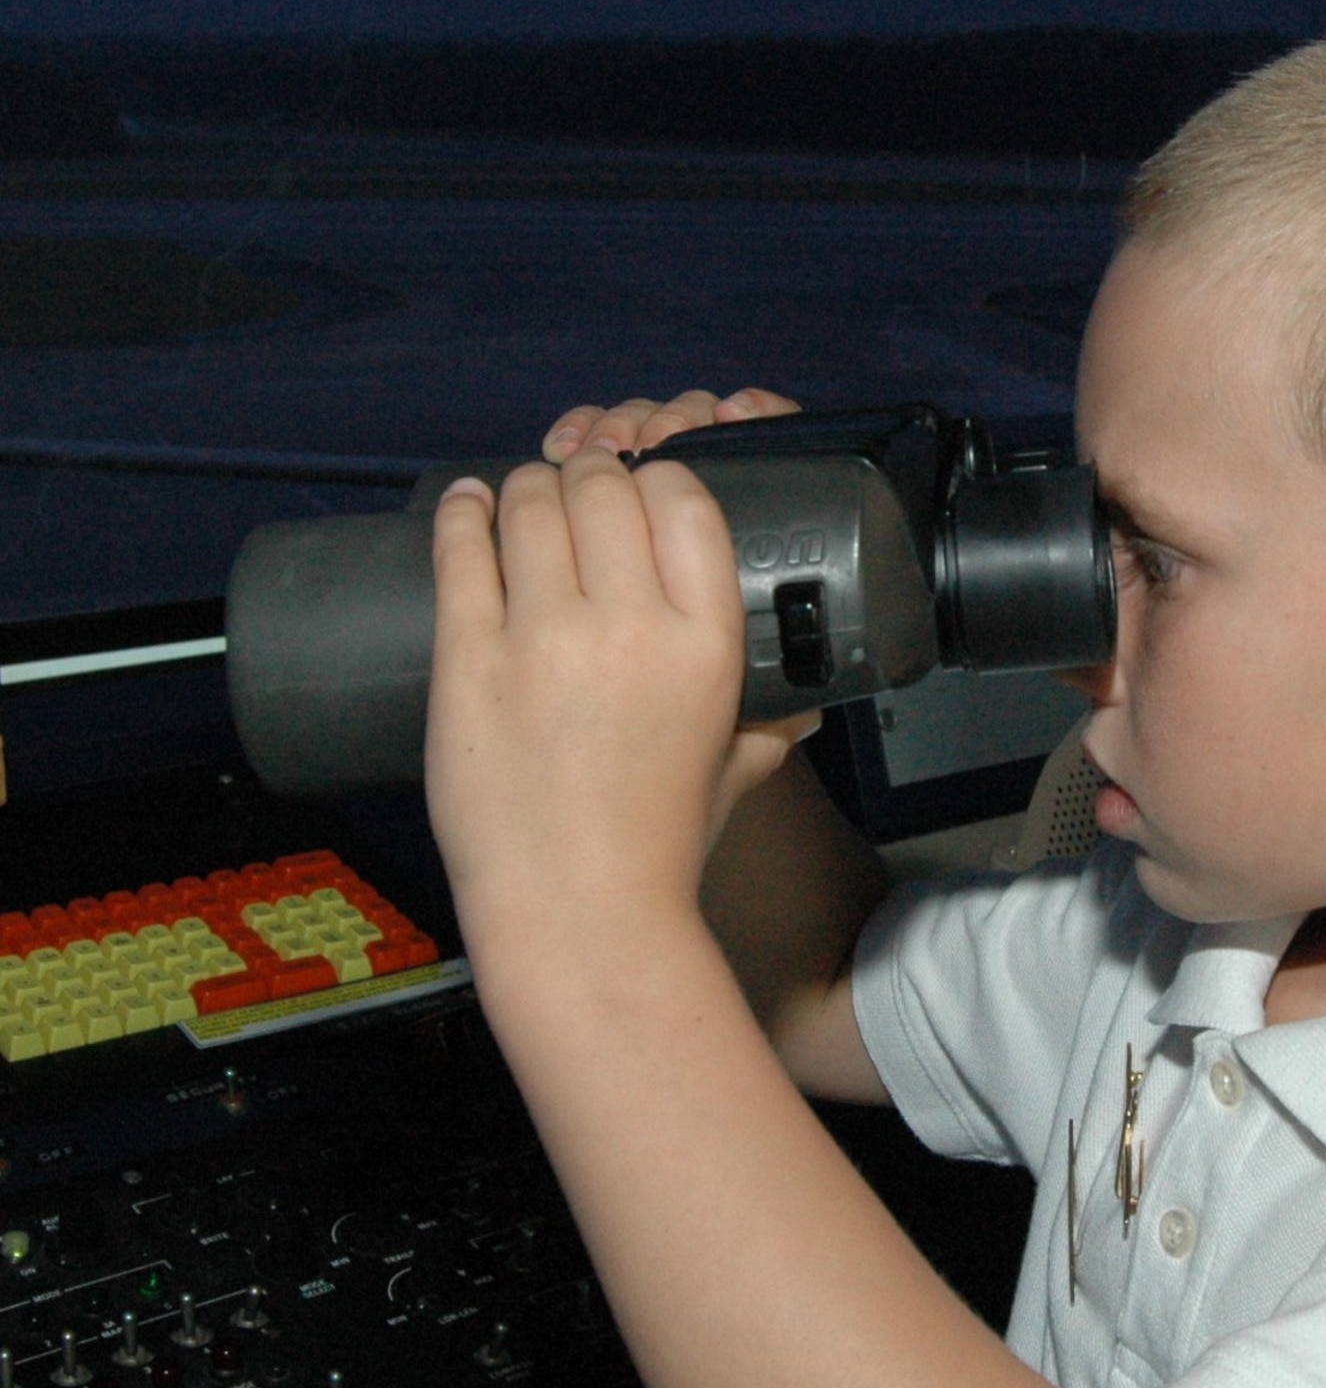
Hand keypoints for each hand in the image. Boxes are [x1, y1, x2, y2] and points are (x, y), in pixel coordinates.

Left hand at [425, 386, 812, 953]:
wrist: (578, 911)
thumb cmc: (659, 847)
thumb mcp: (738, 772)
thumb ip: (771, 725)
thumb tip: (803, 707)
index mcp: (705, 643)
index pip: (684, 504)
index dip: (660, 482)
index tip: (644, 491)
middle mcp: (627, 624)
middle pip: (602, 488)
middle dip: (590, 475)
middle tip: (578, 491)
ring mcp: (541, 636)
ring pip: (529, 504)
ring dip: (527, 487)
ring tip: (521, 497)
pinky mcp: (467, 658)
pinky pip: (460, 550)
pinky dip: (462, 512)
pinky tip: (467, 502)